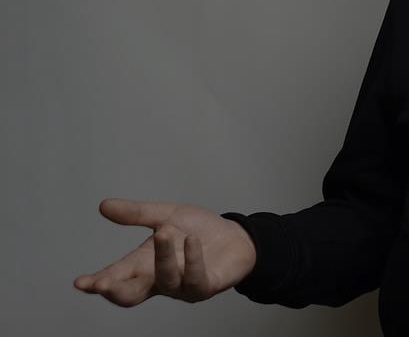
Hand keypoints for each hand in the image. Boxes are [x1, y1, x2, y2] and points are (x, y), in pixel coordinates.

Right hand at [73, 198, 256, 306]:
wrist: (236, 238)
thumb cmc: (198, 231)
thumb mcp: (166, 216)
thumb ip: (136, 214)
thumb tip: (103, 205)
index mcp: (144, 264)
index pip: (116, 276)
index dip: (98, 282)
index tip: (80, 283)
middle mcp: (159, 279)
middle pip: (131, 294)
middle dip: (115, 290)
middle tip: (102, 284)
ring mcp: (182, 286)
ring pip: (165, 279)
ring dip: (162, 257)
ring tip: (164, 232)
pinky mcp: (205, 286)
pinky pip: (195, 278)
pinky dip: (192, 260)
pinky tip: (192, 242)